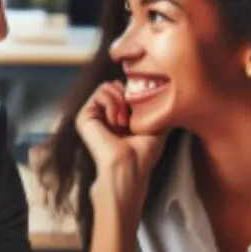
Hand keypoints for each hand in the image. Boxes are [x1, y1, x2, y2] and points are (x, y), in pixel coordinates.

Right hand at [76, 80, 165, 199]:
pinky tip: (116, 121)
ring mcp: (94, 115)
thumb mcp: (156, 126)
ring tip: (124, 121)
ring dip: (120, 100)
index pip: (124, 90)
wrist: (129, 166)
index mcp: (119, 117)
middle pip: (114, 84)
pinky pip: (99, 92)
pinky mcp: (84, 116)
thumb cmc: (143, 154)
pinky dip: (112, 103)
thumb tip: (166, 93)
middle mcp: (105, 115)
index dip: (135, 93)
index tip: (142, 110)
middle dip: (127, 94)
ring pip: (107, 86)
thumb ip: (157, 109)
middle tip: (131, 116)